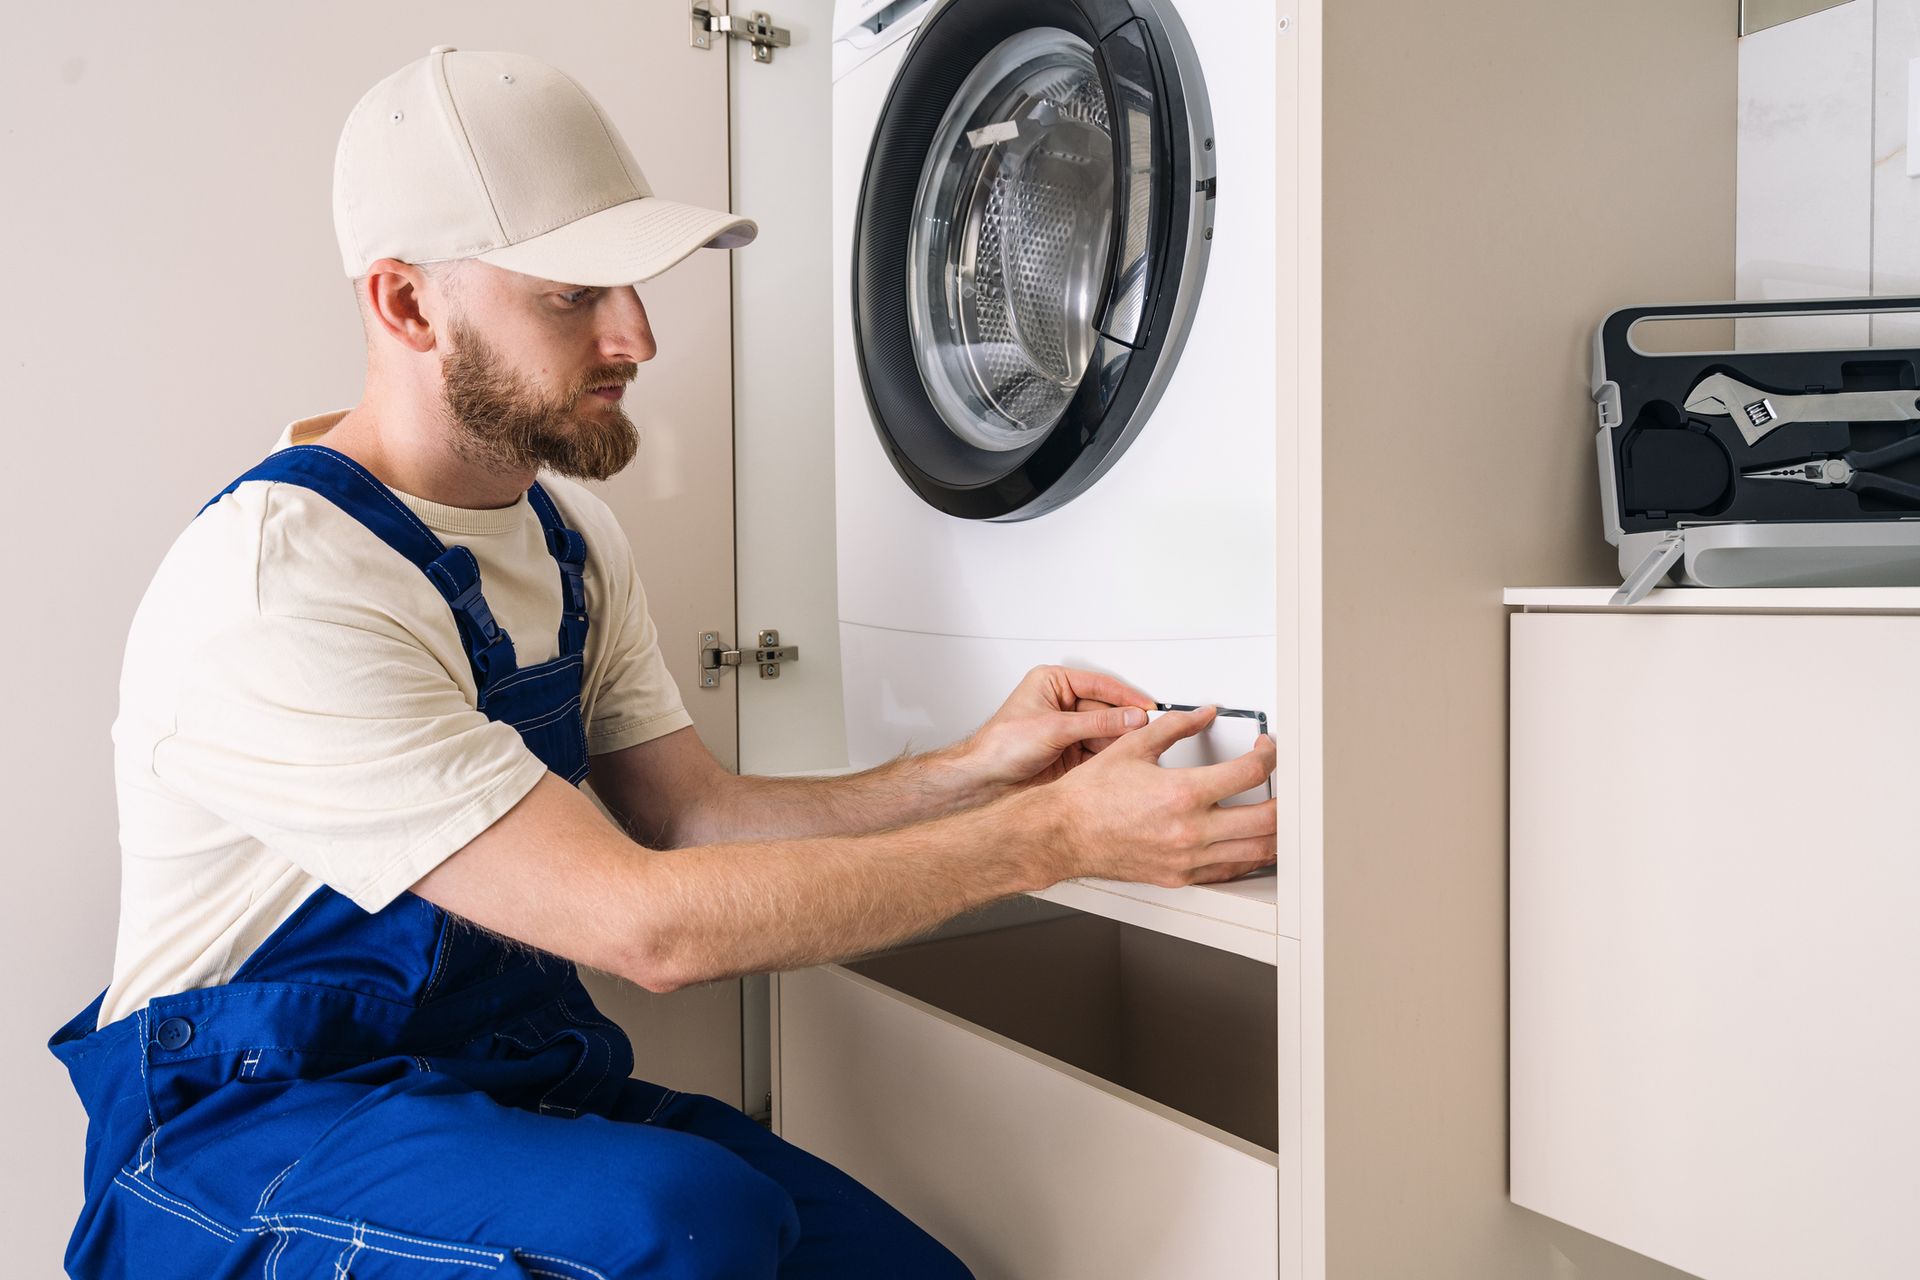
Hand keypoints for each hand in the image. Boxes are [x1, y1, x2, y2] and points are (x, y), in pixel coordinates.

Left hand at [954, 665, 1157, 796]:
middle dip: (1124, 721)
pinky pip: (1099, 750)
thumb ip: (1096, 723)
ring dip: (1120, 740)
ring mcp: (1068, 729)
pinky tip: (1122, 759)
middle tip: (1146, 730)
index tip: (1147, 706)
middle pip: (1105, 709)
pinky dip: (1111, 756)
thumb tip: (1129, 717)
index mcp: (1052, 684)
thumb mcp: (1053, 728)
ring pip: (1105, 731)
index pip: (1099, 685)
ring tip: (1137, 746)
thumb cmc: (1001, 746)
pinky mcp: (1071, 752)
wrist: (984, 780)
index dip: (1125, 696)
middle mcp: (1062, 704)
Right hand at [1040, 705, 1277, 887]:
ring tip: (1276, 814)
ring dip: (1275, 832)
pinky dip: (1248, 857)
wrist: (1063, 832)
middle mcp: (1190, 830)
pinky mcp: (1179, 875)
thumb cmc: (1089, 795)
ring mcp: (1187, 858)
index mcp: (1182, 793)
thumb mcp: (1132, 747)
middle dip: (1286, 798)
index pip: (1251, 773)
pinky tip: (1248, 844)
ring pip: (1255, 851)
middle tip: (1284, 784)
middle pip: (1268, 819)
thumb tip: (1203, 714)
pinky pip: (1229, 871)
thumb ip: (1175, 726)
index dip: (1269, 755)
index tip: (1265, 749)